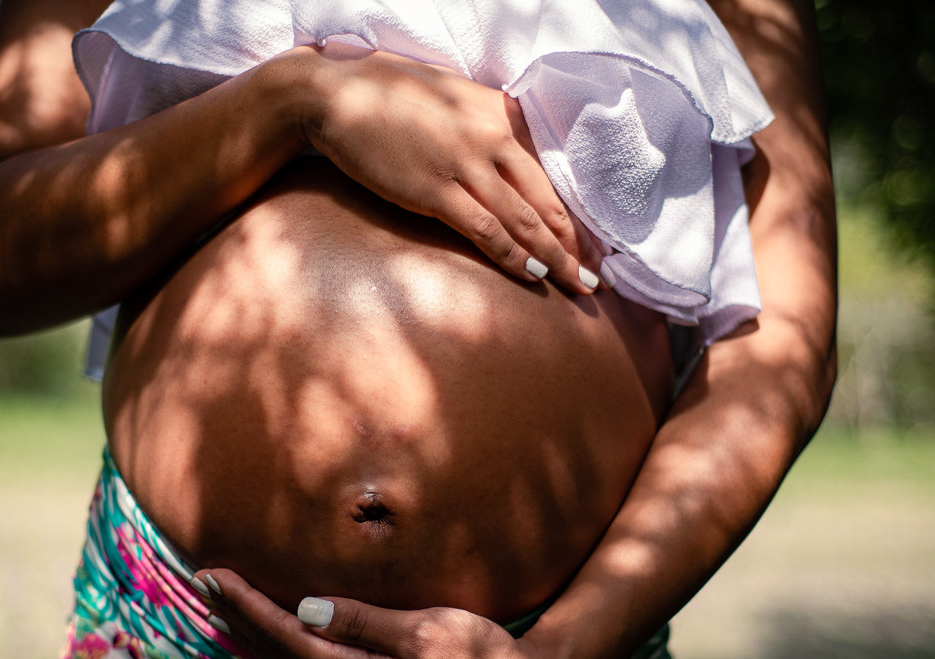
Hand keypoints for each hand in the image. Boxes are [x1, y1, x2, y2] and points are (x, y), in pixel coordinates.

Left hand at [193, 568, 576, 658]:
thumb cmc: (482, 656)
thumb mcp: (429, 632)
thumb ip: (365, 622)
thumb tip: (306, 608)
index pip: (286, 635)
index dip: (246, 606)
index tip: (214, 575)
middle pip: (277, 653)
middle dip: (237, 617)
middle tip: (204, 579)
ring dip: (254, 636)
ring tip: (226, 605)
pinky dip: (281, 652)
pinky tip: (275, 639)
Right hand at [298, 45, 605, 294]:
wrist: (337, 96)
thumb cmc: (387, 95)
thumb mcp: (448, 97)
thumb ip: (481, 122)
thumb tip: (502, 148)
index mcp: (498, 116)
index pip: (549, 173)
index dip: (573, 214)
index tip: (591, 244)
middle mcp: (491, 139)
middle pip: (546, 201)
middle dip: (575, 245)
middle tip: (597, 277)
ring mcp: (465, 165)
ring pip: (524, 220)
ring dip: (554, 258)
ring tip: (576, 286)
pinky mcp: (436, 190)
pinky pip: (486, 229)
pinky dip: (512, 255)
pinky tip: (531, 274)